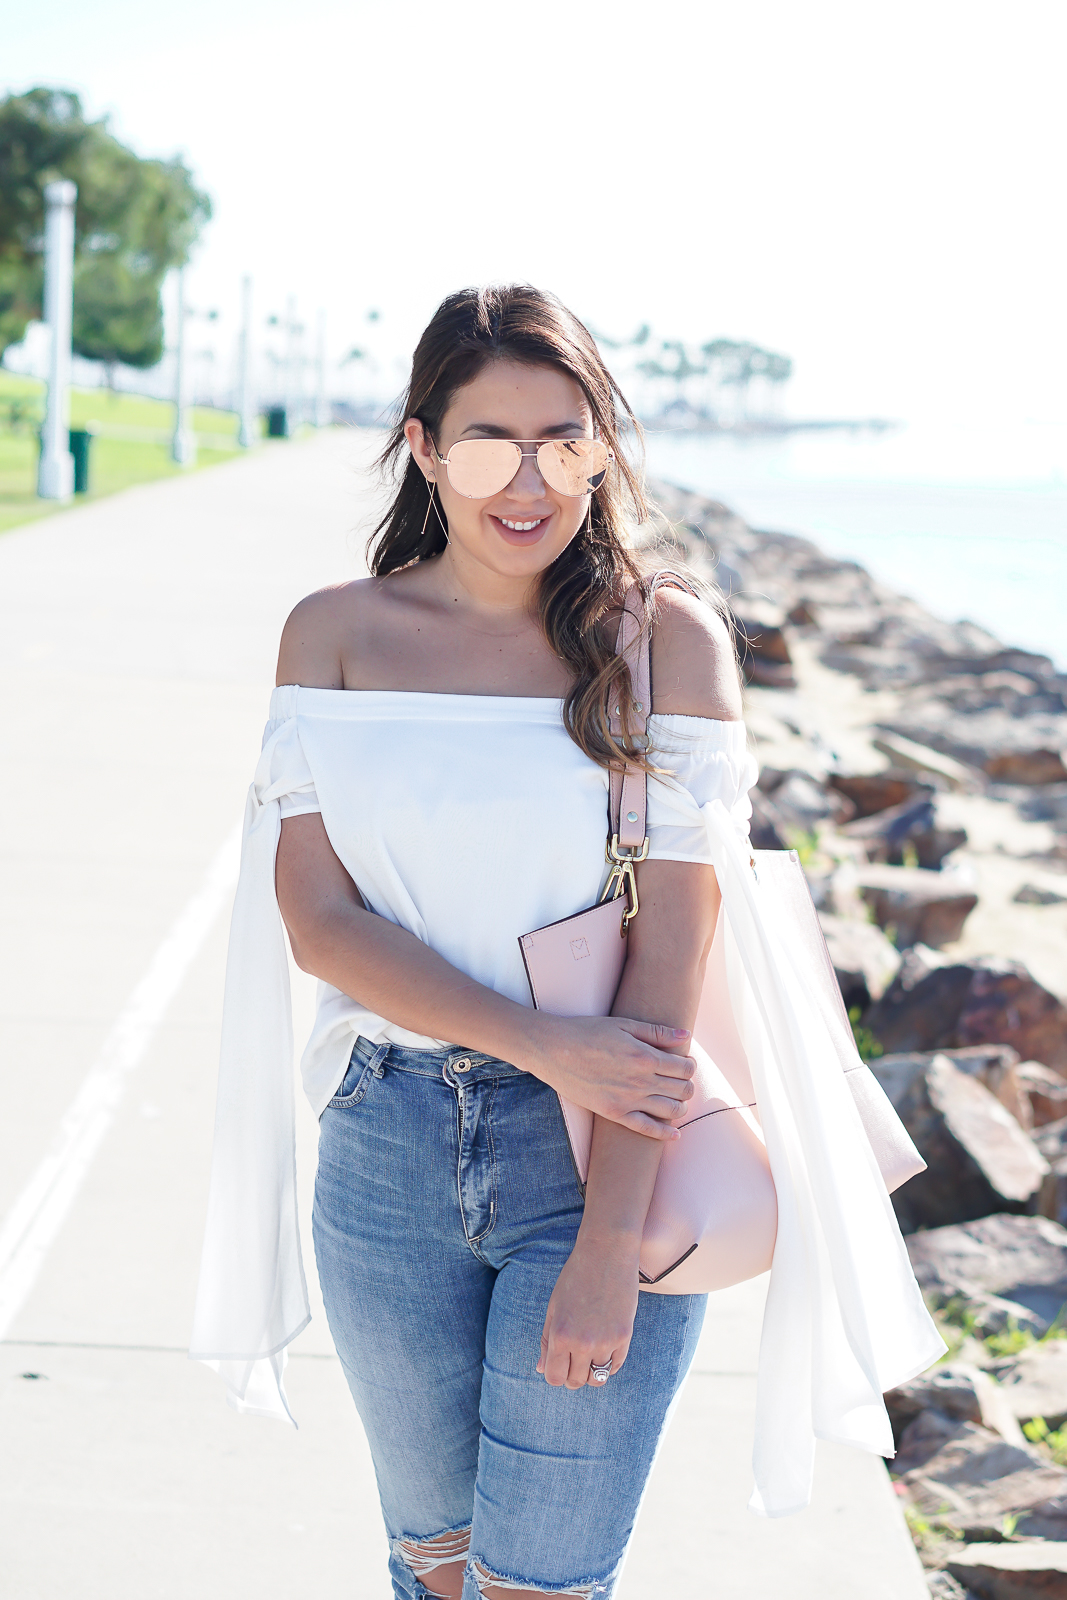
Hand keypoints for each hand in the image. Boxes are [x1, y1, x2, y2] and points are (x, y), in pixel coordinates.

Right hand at [523, 1015, 695, 1138]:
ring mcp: (627, 1100)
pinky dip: (665, 1134)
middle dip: (688, 1085)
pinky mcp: (614, 1114)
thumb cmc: (587, 1032)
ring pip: (671, 1111)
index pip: (684, 1068)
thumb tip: (686, 1036)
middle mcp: (640, 1082)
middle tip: (681, 1080)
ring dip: (681, 1106)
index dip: (690, 1065)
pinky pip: (646, 1129)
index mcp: (645, 1057)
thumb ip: (657, 1032)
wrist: (553, 1050)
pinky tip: (674, 1134)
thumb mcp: (623, 1025)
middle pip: (682, 1090)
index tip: (684, 1063)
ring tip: (677, 1099)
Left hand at [538, 1233, 639, 1389]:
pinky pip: (615, 1366)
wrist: (607, 1252)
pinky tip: (604, 1347)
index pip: (554, 1377)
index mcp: (560, 1334)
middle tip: (574, 1358)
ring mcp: (606, 1341)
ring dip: (591, 1370)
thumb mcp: (554, 1307)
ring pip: (597, 1378)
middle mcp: (583, 1343)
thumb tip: (541, 1369)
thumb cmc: (575, 1276)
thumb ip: (547, 1340)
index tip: (559, 1364)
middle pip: (575, 1381)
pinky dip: (608, 1363)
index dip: (555, 1374)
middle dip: (572, 1374)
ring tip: (589, 1353)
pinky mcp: (625, 1336)